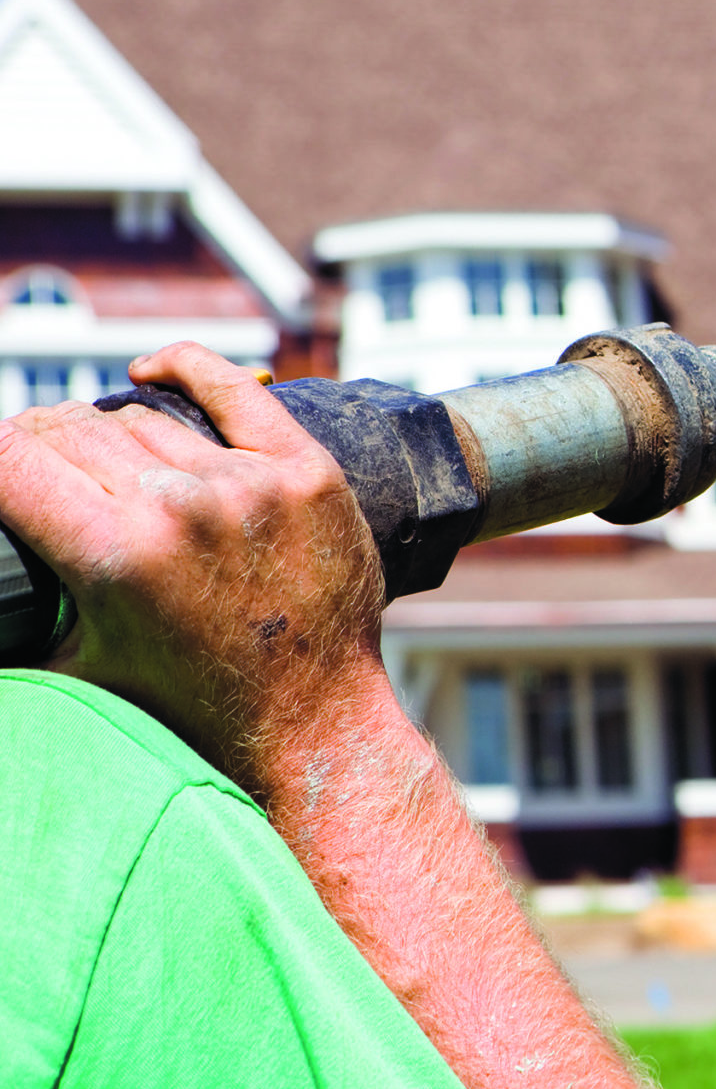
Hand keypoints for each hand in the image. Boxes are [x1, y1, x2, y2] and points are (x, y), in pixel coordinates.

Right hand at [0, 342, 386, 795]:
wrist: (311, 720)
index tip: (2, 472)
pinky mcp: (307, 471)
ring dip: (111, 436)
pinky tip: (153, 369)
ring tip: (110, 472)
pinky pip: (235, 390)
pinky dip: (187, 368)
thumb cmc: (190, 705)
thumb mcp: (76, 660)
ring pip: (142, 418)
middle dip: (42, 446)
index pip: (10, 458)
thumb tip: (1, 577)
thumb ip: (21, 608)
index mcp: (114, 554)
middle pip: (72, 429)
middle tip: (45, 475)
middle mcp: (182, 507)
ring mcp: (250, 484)